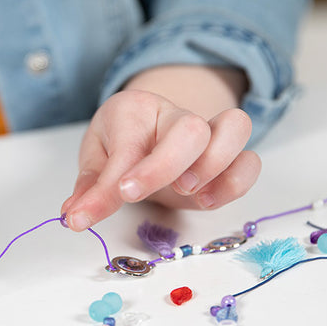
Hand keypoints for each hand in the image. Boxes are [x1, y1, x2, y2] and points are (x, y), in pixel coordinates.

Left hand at [62, 86, 259, 230]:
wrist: (149, 129)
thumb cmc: (121, 142)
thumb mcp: (95, 158)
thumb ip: (89, 187)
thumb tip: (75, 216)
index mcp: (134, 110)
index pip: (128, 145)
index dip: (115, 178)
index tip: (94, 209)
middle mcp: (174, 115)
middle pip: (189, 128)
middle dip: (165, 166)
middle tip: (135, 193)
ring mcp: (207, 134)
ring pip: (235, 126)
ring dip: (215, 164)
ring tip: (187, 193)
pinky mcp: (228, 159)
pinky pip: (251, 160)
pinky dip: (236, 182)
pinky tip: (207, 202)